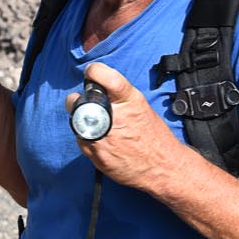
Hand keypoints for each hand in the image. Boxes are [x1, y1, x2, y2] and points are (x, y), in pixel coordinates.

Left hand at [72, 62, 187, 194]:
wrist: (162, 167)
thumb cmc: (155, 138)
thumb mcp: (142, 108)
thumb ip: (120, 99)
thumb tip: (101, 91)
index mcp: (130, 102)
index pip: (107, 78)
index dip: (94, 71)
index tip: (91, 72)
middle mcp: (114, 118)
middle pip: (78, 102)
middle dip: (77, 100)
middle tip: (81, 102)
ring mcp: (102, 138)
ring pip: (76, 123)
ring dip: (81, 122)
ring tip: (95, 126)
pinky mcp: (95, 155)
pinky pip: (81, 141)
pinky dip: (87, 139)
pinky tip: (101, 141)